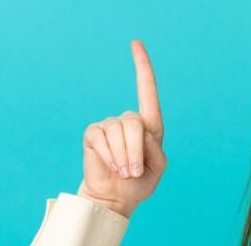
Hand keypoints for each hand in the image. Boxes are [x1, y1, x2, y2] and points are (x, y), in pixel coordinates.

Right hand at [76, 39, 166, 217]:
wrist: (116, 197)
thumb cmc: (138, 183)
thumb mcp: (157, 167)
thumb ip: (154, 148)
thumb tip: (139, 131)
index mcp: (149, 125)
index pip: (147, 92)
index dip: (143, 67)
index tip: (135, 43)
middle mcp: (128, 121)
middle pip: (134, 122)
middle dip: (135, 151)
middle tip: (133, 172)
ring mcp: (109, 126)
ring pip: (119, 133)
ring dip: (123, 157)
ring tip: (123, 172)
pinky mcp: (93, 134)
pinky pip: (101, 139)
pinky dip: (109, 156)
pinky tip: (111, 166)